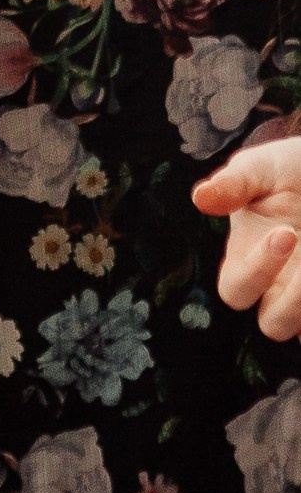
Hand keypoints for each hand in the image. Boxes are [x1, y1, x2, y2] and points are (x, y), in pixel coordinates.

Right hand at [196, 139, 300, 337]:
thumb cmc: (291, 170)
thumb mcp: (263, 168)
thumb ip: (234, 183)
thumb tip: (200, 198)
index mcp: (246, 259)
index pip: (236, 290)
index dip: (258, 271)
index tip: (286, 232)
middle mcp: (277, 285)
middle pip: (273, 325)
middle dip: (293, 300)